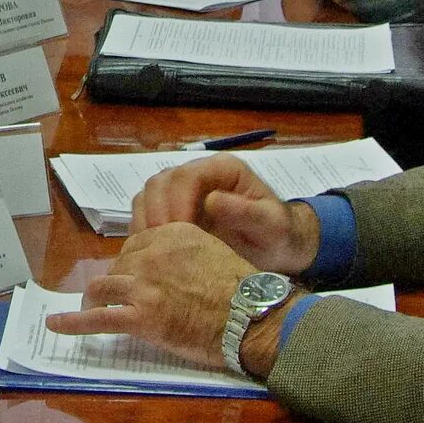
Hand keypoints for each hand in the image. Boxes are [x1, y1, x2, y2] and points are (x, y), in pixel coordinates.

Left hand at [42, 223, 265, 366]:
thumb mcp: (217, 253)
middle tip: (120, 299)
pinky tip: (56, 326)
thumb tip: (178, 270)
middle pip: (119, 265)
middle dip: (117, 282)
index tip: (134, 277)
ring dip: (97, 298)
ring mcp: (145, 284)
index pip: (138, 244)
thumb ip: (189, 255)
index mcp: (173, 234)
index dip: (133, 264)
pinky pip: (98, 319)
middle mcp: (154, 253)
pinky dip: (74, 323)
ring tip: (90, 308)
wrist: (254, 316)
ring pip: (105, 287)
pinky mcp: (141, 316)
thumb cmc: (245, 292)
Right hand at [129, 158, 320, 271]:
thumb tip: (211, 201)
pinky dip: (143, 230)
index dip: (177, 200)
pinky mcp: (175, 210)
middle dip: (156, 212)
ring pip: (148, 195)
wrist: (279, 249)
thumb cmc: (279, 235)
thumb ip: (247, 213)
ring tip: (153, 250)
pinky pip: (147, 213)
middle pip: (161, 182)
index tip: (179, 231)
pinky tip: (150, 252)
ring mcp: (184, 192)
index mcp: (223, 170)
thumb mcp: (272, 225)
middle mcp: (200, 175)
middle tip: (160, 244)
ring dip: (145, 221)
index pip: (187, 175)